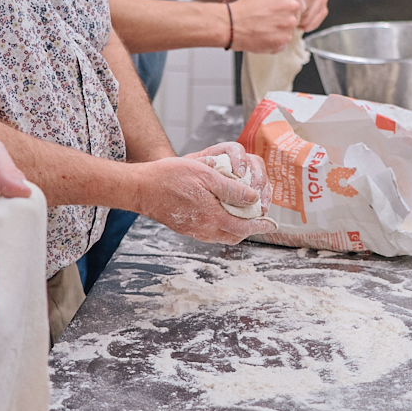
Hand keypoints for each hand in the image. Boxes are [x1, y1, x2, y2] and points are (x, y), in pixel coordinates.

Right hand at [128, 155, 274, 243]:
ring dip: (235, 229)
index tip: (270, 222)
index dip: (259, 225)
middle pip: (234, 236)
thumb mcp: (206, 174)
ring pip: (222, 236)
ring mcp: (192, 230)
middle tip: (258, 217)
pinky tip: (221, 213)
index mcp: (211, 216)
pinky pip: (209, 233)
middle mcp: (203, 228)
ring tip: (243, 215)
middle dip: (249, 229)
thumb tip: (253, 198)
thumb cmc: (171, 176)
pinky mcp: (185, 228)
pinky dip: (221, 227)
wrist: (141, 187)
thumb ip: (231, 189)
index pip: (242, 228)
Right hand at [229, 0, 304, 53]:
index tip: (279, 12)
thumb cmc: (247, 7)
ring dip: (281, 31)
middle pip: (297, 17)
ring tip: (266, 28)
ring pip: (291, 30)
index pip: (301, 3)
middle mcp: (292, 7)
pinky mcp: (285, 39)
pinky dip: (276, 41)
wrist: (233, 24)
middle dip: (285, 20)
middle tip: (270, 21)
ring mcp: (289, 24)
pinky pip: (285, 42)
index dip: (289, 9)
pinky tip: (265, 35)